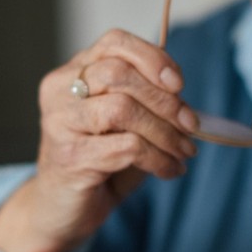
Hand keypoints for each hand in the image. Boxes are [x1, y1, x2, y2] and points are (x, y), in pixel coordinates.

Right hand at [0, 29, 198, 251]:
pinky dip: (158, 159)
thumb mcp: (123, 122)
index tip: (180, 85)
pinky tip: (169, 170)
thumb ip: (146, 100)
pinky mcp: (69, 157)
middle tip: (191, 125)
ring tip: (183, 151)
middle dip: (165, 100)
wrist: (61, 208)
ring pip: (122, 109)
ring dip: (164, 132)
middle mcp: (60, 91)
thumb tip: (184, 99)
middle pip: (119, 74)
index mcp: (73, 72)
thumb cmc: (98, 160)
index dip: (152, 58)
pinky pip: (126, 148)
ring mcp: (60, 122)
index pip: (114, 42)